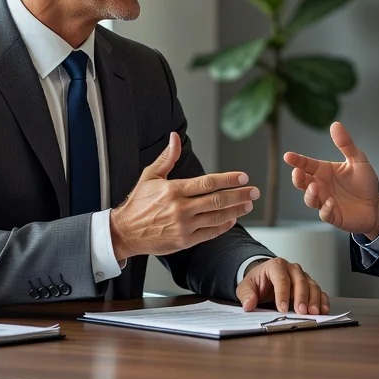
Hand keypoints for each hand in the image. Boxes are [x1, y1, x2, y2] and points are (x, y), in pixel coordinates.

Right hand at [110, 132, 259, 259]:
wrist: (124, 232)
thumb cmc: (138, 203)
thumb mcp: (150, 176)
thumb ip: (166, 157)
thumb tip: (175, 137)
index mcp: (174, 190)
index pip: (208, 183)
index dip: (229, 179)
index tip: (243, 177)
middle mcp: (180, 208)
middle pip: (217, 200)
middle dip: (240, 195)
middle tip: (255, 191)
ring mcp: (183, 226)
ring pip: (217, 217)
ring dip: (236, 210)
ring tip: (248, 204)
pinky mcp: (184, 241)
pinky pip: (209, 233)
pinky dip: (223, 226)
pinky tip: (232, 220)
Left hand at [236, 257, 329, 314]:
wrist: (265, 278)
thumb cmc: (258, 281)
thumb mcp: (246, 286)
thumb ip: (247, 294)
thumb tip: (249, 304)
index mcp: (276, 266)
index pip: (281, 278)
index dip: (282, 294)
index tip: (281, 309)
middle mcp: (292, 268)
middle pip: (300, 281)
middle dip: (302, 297)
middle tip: (301, 312)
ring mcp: (302, 276)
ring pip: (312, 285)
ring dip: (314, 299)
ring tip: (314, 313)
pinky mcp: (309, 284)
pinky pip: (319, 290)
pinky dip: (322, 300)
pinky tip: (323, 309)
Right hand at [283, 121, 378, 237]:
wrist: (376, 206)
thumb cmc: (365, 182)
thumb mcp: (358, 160)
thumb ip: (346, 144)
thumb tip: (335, 124)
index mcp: (324, 171)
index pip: (306, 164)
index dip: (296, 160)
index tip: (288, 156)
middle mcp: (321, 185)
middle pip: (302, 182)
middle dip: (297, 178)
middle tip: (297, 173)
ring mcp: (325, 201)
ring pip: (309, 198)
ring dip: (310, 193)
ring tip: (316, 187)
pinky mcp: (332, 215)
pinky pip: (324, 213)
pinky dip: (325, 208)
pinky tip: (331, 203)